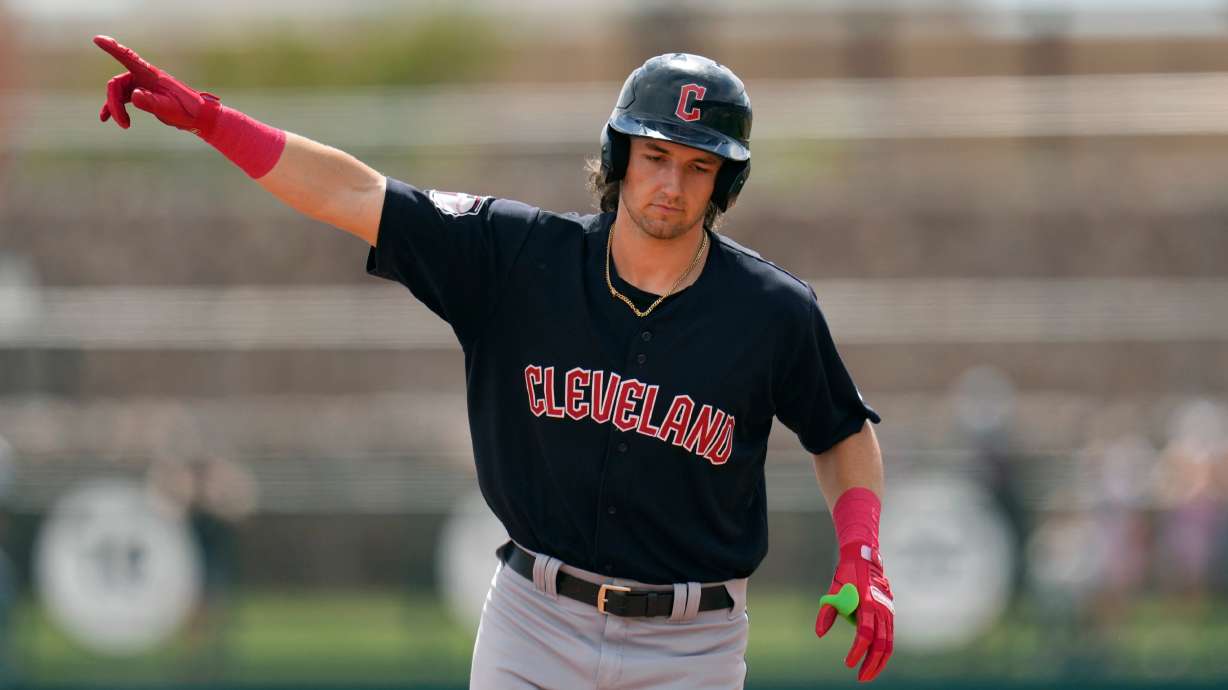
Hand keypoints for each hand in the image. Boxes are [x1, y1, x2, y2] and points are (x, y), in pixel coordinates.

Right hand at [93, 35, 218, 134]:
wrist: (198, 117)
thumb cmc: (187, 111)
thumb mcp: (170, 108)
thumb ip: (151, 102)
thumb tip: (133, 95)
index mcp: (151, 75)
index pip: (128, 58)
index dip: (112, 49)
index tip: (97, 39)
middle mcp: (143, 77)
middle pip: (116, 84)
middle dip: (114, 103)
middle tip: (124, 124)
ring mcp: (141, 85)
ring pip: (117, 93)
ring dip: (115, 108)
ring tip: (124, 125)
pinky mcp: (141, 95)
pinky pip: (122, 99)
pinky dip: (114, 108)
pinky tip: (105, 118)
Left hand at [815, 542, 894, 681]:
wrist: (865, 557)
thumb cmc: (846, 575)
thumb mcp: (833, 591)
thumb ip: (826, 612)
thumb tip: (819, 634)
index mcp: (869, 603)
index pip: (865, 634)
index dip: (857, 651)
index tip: (848, 663)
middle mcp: (883, 609)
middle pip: (881, 644)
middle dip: (872, 664)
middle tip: (861, 678)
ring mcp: (889, 611)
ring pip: (888, 643)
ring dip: (879, 661)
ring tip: (867, 675)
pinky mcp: (890, 613)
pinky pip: (889, 636)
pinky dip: (883, 651)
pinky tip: (874, 661)